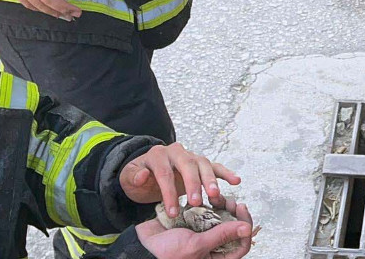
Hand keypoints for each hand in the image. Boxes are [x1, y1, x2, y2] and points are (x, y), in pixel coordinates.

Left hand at [120, 143, 240, 216]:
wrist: (146, 173)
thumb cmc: (139, 179)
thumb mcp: (129, 179)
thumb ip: (134, 177)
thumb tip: (143, 175)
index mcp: (157, 155)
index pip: (165, 173)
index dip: (169, 193)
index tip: (172, 212)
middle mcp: (176, 152)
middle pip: (187, 165)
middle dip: (193, 184)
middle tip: (196, 202)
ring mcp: (190, 156)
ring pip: (203, 164)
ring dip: (210, 180)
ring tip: (215, 195)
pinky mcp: (200, 163)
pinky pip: (215, 166)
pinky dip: (225, 173)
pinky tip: (236, 181)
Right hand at [135, 200, 253, 258]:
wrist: (142, 245)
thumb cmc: (166, 254)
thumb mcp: (197, 245)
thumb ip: (221, 235)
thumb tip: (246, 228)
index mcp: (216, 257)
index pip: (241, 245)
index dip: (245, 226)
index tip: (242, 209)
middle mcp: (211, 247)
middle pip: (232, 229)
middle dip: (233, 213)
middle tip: (230, 201)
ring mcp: (202, 234)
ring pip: (220, 218)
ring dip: (221, 206)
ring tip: (217, 197)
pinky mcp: (192, 223)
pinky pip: (205, 212)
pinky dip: (207, 204)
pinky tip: (206, 197)